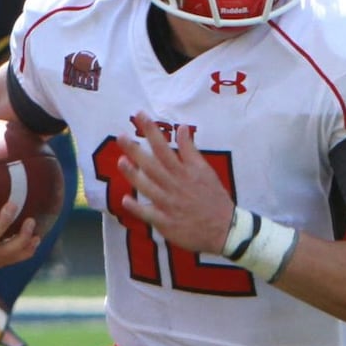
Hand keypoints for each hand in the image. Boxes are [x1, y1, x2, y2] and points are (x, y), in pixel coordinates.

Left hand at [114, 112, 235, 254]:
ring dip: (134, 175)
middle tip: (120, 136)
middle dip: (136, 150)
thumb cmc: (214, 198)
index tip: (140, 116)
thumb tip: (182, 127)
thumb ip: (191, 150)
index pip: (165, 148)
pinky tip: (125, 199)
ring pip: (149, 188)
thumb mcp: (205, 171)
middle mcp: (176, 186)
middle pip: (153, 165)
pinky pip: (149, 214)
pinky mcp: (167, 222)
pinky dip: (137, 208)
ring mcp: (170, 205)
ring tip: (121, 161)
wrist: (225, 229)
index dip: (151, 132)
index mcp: (185, 172)